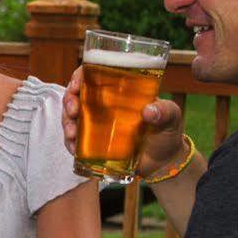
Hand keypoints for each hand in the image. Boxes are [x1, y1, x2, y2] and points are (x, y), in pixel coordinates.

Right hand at [62, 66, 187, 179]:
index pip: (93, 75)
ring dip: (66, 123)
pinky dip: (71, 143)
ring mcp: (97, 124)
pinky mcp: (94, 143)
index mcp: (119, 91)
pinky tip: (74, 148)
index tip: (76, 84)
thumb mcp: (172, 117)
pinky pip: (75, 140)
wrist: (164, 161)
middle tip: (73, 111)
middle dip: (68, 101)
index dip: (78, 76)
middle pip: (76, 95)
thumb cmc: (167, 132)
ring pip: (71, 117)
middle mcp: (103, 105)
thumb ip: (165, 111)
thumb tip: (148, 111)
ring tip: (72, 134)